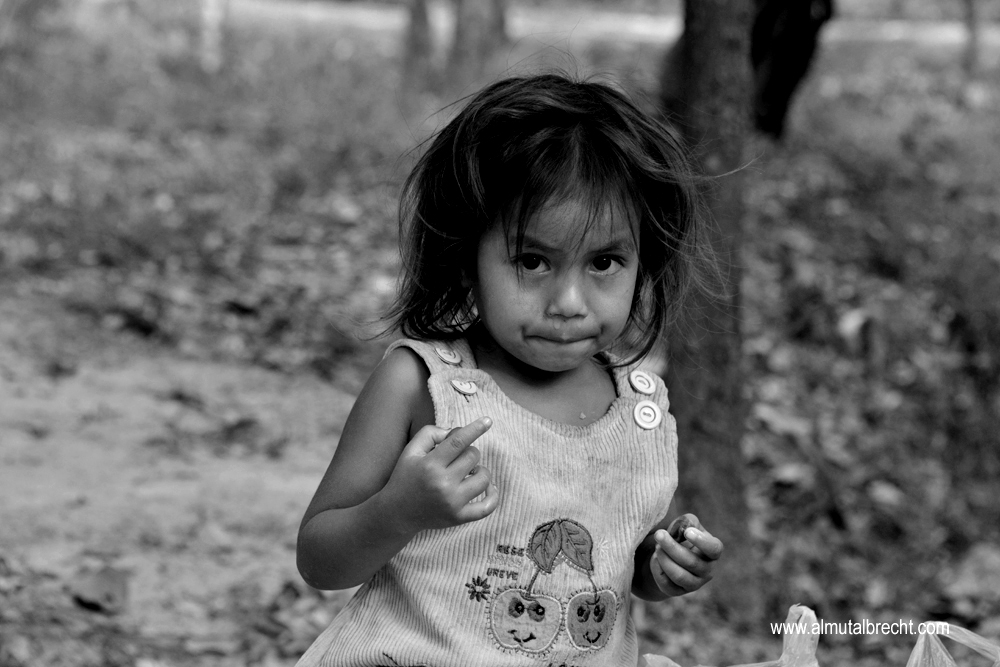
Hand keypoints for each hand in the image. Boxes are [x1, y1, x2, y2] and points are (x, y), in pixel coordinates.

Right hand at [380, 417, 499, 535]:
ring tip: (469, 472)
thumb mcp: (411, 450)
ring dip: (480, 470)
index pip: (458, 441)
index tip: (487, 420)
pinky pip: (487, 507)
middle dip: (469, 451)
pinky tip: (489, 487)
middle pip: (472, 456)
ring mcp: (453, 503)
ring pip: (484, 478)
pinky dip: (493, 496)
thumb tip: (455, 431)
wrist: (397, 513)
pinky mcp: (459, 518)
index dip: (475, 429)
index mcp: (430, 464)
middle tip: (457, 458)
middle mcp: (443, 483)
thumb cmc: (406, 477)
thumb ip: (430, 433)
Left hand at [648, 514, 722, 596]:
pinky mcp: (678, 591)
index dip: (702, 541)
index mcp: (712, 553)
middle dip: (672, 547)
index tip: (687, 532)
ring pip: (679, 575)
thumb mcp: (686, 525)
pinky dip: (658, 569)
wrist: (670, 556)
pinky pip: (666, 583)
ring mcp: (694, 584)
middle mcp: (707, 571)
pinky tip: (655, 558)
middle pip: (691, 562)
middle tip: (659, 534)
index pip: (714, 549)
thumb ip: (687, 521)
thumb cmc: (682, 537)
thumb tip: (684, 527)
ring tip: (657, 547)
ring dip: (664, 559)